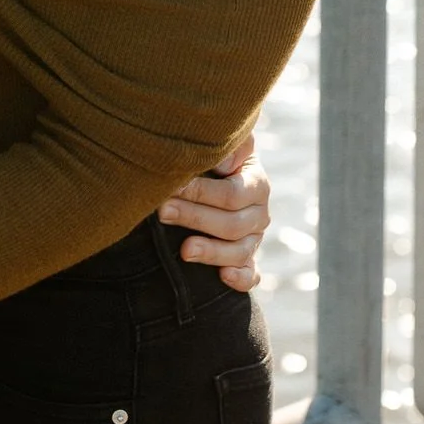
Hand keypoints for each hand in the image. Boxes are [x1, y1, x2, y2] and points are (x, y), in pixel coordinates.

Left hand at [158, 130, 269, 291]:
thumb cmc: (213, 158)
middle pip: (232, 224)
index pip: (231, 194)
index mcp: (256, 184)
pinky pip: (251, 275)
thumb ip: (227, 145)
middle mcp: (259, 214)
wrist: (218, 177)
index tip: (172, 186)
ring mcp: (254, 239)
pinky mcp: (246, 260)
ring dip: (211, 252)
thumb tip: (221, 159)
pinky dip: (241, 279)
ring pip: (240, 252)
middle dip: (195, 217)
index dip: (201, 192)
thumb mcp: (224, 145)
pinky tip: (223, 276)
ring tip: (184, 251)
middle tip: (163, 211)